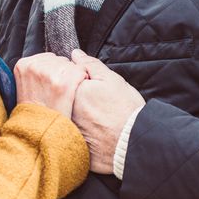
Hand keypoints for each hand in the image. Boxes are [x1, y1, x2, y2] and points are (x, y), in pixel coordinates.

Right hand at [13, 53, 87, 117]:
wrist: (39, 133)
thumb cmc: (34, 113)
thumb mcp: (24, 88)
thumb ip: (33, 71)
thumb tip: (50, 59)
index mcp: (23, 65)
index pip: (48, 57)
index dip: (54, 71)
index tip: (52, 84)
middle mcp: (35, 66)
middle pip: (60, 59)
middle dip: (64, 72)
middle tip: (58, 91)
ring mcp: (50, 74)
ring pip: (71, 65)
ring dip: (74, 77)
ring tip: (64, 94)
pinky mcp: (64, 83)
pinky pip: (81, 72)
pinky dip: (82, 81)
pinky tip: (74, 93)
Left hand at [69, 49, 145, 174]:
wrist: (133, 144)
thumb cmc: (125, 111)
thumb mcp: (112, 80)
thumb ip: (90, 65)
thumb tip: (75, 54)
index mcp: (72, 91)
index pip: (65, 78)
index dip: (80, 79)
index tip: (93, 86)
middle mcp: (65, 110)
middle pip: (64, 96)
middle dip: (76, 95)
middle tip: (96, 102)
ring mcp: (67, 127)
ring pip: (67, 112)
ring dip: (77, 112)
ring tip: (97, 116)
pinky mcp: (72, 142)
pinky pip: (70, 131)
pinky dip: (79, 128)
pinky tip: (94, 129)